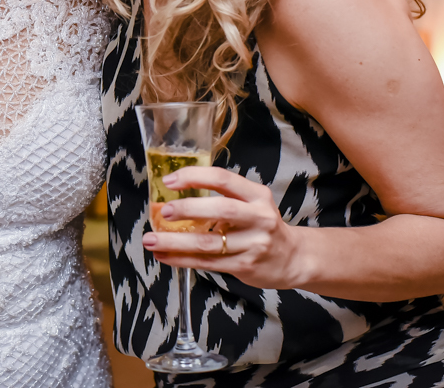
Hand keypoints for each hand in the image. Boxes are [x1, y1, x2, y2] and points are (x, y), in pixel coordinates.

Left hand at [141, 166, 306, 289]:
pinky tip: (164, 256)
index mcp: (257, 195)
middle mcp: (259, 217)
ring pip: (208, 242)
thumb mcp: (251, 202)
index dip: (194, 177)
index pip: (223, 179)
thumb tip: (173, 195)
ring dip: (175, 241)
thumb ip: (221, 196)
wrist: (292, 258)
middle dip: (187, 209)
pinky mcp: (245, 266)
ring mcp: (253, 244)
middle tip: (163, 211)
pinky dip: (182, 260)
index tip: (169, 180)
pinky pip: (207, 263)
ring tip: (151, 239)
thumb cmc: (261, 225)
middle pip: (220, 210)